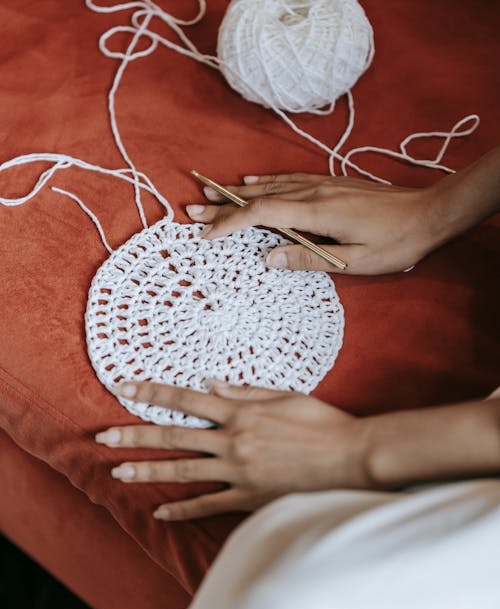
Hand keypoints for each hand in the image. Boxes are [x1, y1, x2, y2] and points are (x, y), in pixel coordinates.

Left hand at [95, 380, 370, 520]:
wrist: (351, 459)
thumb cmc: (322, 423)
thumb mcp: (285, 395)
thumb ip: (244, 392)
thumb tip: (210, 385)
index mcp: (240, 412)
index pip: (186, 399)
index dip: (152, 391)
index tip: (123, 386)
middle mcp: (233, 441)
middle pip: (173, 436)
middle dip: (135, 435)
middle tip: (103, 437)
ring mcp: (239, 472)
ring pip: (184, 471)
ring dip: (148, 471)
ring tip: (118, 473)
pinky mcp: (249, 497)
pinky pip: (209, 504)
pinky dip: (183, 508)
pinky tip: (161, 512)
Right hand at [186, 173, 442, 274]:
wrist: (429, 212)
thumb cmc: (395, 243)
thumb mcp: (353, 261)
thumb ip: (308, 259)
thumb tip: (267, 259)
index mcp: (316, 212)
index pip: (261, 214)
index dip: (230, 223)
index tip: (205, 234)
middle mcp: (313, 192)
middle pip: (258, 197)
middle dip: (222, 204)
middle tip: (191, 209)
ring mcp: (321, 185)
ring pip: (270, 186)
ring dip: (237, 192)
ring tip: (210, 193)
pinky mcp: (330, 183)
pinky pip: (288, 180)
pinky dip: (264, 183)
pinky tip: (252, 182)